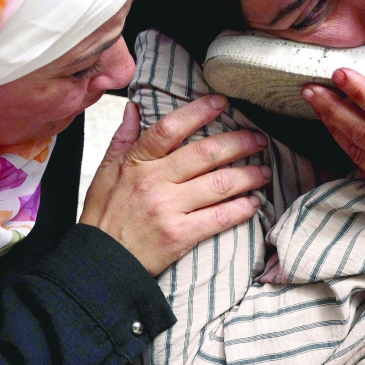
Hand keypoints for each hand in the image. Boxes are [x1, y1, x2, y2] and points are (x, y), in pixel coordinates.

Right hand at [80, 96, 269, 275]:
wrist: (100, 261)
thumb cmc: (103, 216)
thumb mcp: (104, 171)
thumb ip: (123, 137)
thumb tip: (134, 107)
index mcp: (136, 162)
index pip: (170, 128)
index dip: (198, 112)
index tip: (221, 102)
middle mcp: (154, 182)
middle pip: (205, 154)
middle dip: (239, 143)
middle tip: (258, 139)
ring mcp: (168, 209)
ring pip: (218, 184)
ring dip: (247, 175)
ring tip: (263, 171)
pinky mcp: (179, 235)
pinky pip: (219, 218)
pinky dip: (241, 209)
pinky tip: (253, 203)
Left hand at [302, 50, 364, 257]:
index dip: (360, 91)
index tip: (339, 73)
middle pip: (362, 132)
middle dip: (333, 108)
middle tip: (310, 88)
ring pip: (358, 152)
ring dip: (334, 128)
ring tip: (316, 105)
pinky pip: (364, 171)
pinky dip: (348, 150)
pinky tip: (336, 132)